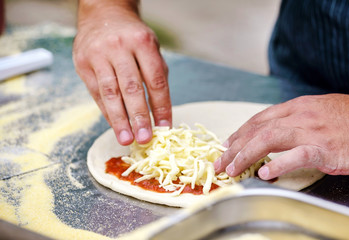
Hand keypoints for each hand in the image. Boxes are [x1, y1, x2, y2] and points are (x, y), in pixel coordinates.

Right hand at [73, 3, 170, 145]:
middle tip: (145, 139)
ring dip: (119, 120)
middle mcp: (120, 47)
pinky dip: (107, 112)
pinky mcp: (83, 63)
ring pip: (110, 93)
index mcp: (143, 43)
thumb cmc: (133, 37)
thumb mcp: (151, 48)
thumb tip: (160, 114)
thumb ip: (156, 76)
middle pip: (131, 88)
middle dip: (139, 117)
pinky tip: (115, 125)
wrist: (103, 14)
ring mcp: (98, 55)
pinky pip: (96, 93)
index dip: (161, 106)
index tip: (165, 127)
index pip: (155, 80)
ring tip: (126, 139)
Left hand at [214, 93, 348, 178]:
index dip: (240, 133)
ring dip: (245, 155)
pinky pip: (296, 155)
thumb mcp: (322, 110)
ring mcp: (312, 131)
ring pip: (268, 139)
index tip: (228, 145)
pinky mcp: (326, 149)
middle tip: (221, 162)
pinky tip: (265, 173)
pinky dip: (277, 164)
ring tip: (232, 168)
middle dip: (234, 147)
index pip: (260, 119)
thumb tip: (280, 130)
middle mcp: (300, 116)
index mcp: (299, 107)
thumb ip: (299, 119)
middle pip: (257, 129)